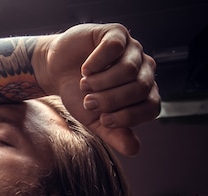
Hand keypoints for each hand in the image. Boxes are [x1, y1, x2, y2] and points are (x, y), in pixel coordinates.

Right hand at [37, 23, 159, 154]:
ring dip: (101, 82)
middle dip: (110, 100)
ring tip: (84, 85)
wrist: (56, 72)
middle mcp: (144, 69)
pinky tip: (85, 69)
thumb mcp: (93, 119)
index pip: (151, 107)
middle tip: (88, 103)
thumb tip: (134, 150)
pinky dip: (97, 62)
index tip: (103, 120)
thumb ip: (113, 133)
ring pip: (128, 69)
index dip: (128, 117)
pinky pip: (115, 47)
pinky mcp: (117, 34)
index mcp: (144, 92)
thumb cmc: (78, 95)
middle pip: (139, 87)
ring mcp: (132, 50)